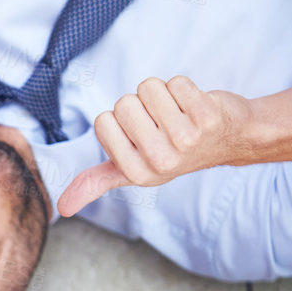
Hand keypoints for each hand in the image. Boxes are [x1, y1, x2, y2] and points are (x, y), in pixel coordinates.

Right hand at [57, 78, 251, 217]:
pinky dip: (185, 87)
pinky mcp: (206, 118)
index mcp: (136, 173)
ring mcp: (184, 140)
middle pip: (124, 104)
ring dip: (163, 93)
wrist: (230, 140)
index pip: (103, 121)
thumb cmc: (175, 151)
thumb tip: (61, 208)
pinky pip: (176, 82)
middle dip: (141, 105)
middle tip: (162, 121)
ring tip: (179, 112)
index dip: (119, 120)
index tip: (141, 134)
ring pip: (149, 88)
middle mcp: (159, 161)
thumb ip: (96, 183)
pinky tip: (196, 106)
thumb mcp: (133, 172)